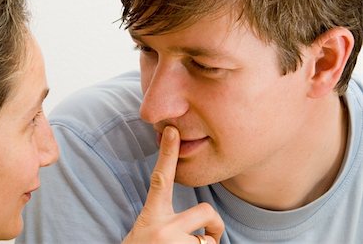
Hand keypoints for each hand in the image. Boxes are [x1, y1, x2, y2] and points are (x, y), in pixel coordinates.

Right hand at [122, 126, 223, 243]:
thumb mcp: (148, 232)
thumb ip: (168, 222)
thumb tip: (202, 229)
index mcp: (152, 216)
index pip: (161, 179)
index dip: (167, 153)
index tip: (172, 131)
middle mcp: (162, 227)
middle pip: (207, 212)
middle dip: (215, 227)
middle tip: (212, 237)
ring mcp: (173, 243)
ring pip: (209, 242)